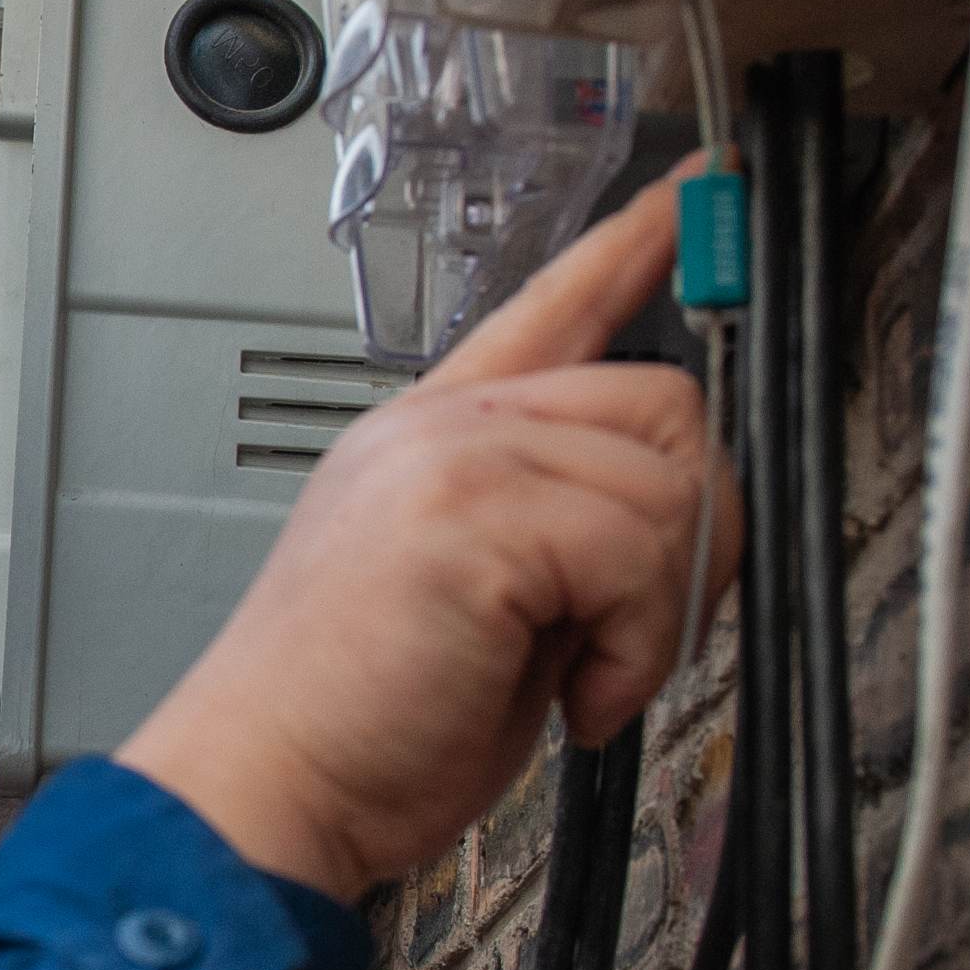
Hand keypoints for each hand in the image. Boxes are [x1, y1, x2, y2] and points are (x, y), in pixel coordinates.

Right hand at [115, 177, 723, 901]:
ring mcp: (453, 460)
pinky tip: (577, 699)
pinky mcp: (472, 517)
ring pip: (666, 487)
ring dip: (659, 612)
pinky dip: (636, 649)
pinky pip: (640, 551)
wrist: (269, 784)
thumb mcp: (480, 603)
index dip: (636, 241)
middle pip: (660, 401)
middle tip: (638, 628)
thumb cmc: (362, 721)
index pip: (550, 303)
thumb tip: (668, 535)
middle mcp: (442, 426)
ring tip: (586, 679)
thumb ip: (557, 536)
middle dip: (690, 530)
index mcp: (433, 434)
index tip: (700, 185)